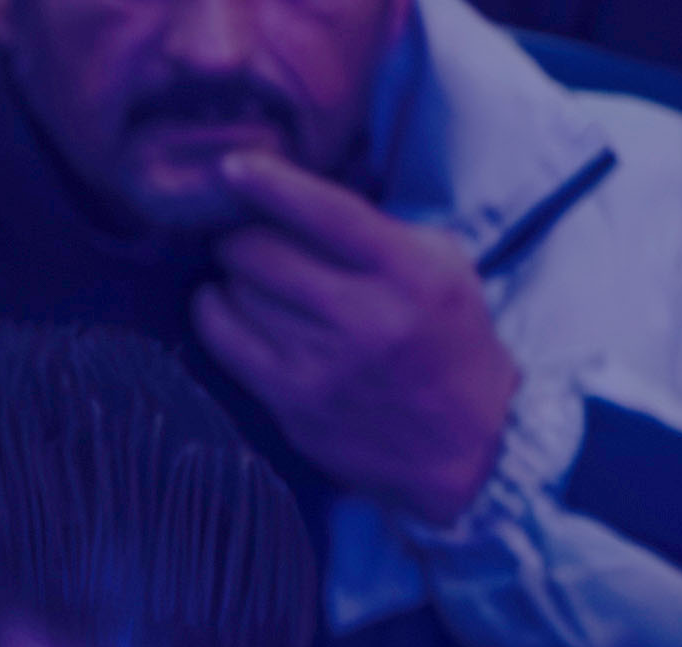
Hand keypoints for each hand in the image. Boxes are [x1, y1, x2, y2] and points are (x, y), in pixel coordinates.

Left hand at [192, 148, 521, 530]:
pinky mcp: (294, 406)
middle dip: (241, 234)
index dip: (269, 183)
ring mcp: (325, 367)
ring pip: (240, 294)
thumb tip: (297, 196)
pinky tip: (220, 303)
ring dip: (233, 276)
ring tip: (246, 274)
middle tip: (242, 234)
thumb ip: (380, 226)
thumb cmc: (451, 339)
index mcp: (408, 271)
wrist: (467, 444)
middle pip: (263, 252)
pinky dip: (213, 314)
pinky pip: (226, 343)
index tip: (230, 166)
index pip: (324, 211)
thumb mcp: (442, 264)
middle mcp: (365, 318)